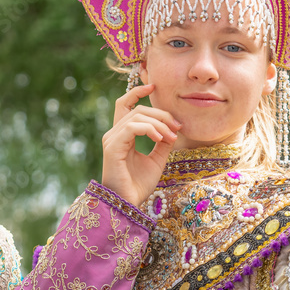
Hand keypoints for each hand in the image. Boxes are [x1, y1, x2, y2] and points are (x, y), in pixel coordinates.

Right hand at [101, 84, 179, 207]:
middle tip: (178, 127)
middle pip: (137, 109)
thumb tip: (173, 128)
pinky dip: (149, 129)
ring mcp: (112, 139)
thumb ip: (162, 142)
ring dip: (159, 123)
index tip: (153, 86)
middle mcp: (114, 133)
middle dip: (161, 114)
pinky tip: (161, 139)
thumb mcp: (157, 159)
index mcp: (122, 134)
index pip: (125, 104)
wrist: (128, 203)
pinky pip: (132, 127)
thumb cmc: (139, 184)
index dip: (137, 91)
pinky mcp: (112, 146)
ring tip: (171, 136)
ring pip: (137, 116)